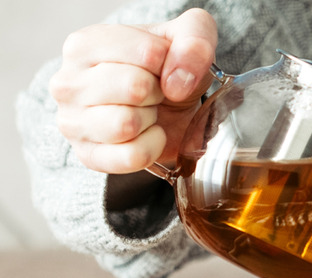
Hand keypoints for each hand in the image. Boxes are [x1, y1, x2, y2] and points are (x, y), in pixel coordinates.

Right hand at [49, 8, 216, 173]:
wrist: (171, 109)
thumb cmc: (170, 68)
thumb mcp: (190, 38)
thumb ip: (194, 40)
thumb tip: (177, 81)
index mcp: (84, 44)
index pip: (147, 53)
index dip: (170, 62)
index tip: (162, 66)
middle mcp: (67, 83)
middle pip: (134, 88)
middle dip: (158, 92)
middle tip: (154, 92)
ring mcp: (72, 123)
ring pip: (126, 124)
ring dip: (151, 119)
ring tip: (147, 111)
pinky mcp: (88, 156)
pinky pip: (132, 156)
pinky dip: (152, 147)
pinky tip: (148, 134)